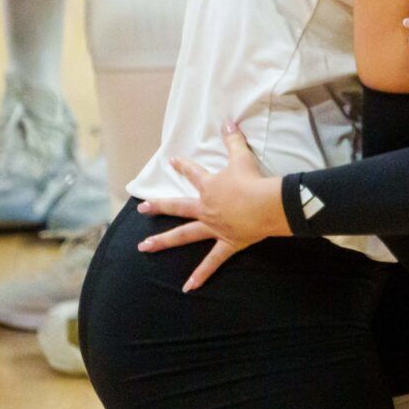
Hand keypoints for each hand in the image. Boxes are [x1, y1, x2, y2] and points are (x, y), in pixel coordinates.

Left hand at [135, 122, 289, 289]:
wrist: (266, 204)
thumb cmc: (253, 181)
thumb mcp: (243, 157)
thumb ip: (234, 140)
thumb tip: (228, 120)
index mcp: (210, 187)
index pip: (192, 173)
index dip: (182, 166)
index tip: (172, 162)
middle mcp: (206, 208)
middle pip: (177, 206)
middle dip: (158, 206)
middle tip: (141, 209)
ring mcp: (214, 227)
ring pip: (184, 235)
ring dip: (163, 241)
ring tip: (144, 247)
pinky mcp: (227, 243)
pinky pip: (212, 262)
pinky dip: (201, 275)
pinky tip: (188, 288)